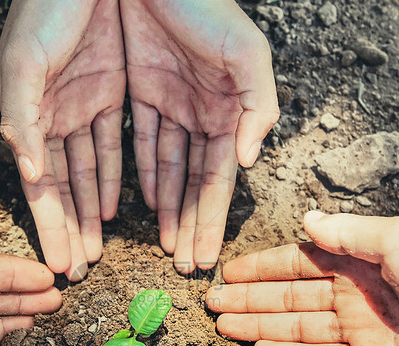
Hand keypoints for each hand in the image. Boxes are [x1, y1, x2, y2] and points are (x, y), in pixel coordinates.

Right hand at [0, 0, 125, 280]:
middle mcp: (54, 117)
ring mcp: (83, 105)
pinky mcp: (111, 89)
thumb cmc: (45, 9)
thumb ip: (21, 120)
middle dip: (70, 230)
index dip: (50, 228)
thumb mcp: (25, 63)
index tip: (57, 267)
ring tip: (96, 250)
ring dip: (92, 211)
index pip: (41, 187)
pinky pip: (114, 144)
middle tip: (77, 272)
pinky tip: (115, 206)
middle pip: (64, 188)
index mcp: (30, 116)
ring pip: (89, 172)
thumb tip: (28, 173)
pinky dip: (114, 175)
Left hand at [120, 0, 278, 272]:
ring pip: (167, 168)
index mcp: (229, 111)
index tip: (205, 258)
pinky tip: (142, 202)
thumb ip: (256, 107)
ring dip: (167, 206)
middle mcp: (203, 114)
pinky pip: (141, 142)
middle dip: (190, 223)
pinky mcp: (142, 90)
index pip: (218, 179)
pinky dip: (142, 172)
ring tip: (164, 244)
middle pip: (194, 182)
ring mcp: (172, 104)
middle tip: (183, 265)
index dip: (211, 219)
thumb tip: (248, 161)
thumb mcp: (246, 53)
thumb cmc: (206, 4)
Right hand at [206, 211, 398, 345]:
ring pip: (296, 328)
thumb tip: (306, 220)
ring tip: (224, 325)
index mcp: (358, 261)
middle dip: (248, 299)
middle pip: (288, 297)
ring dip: (259, 326)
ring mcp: (360, 330)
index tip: (226, 271)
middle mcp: (353, 295)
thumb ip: (349, 232)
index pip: (296, 262)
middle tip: (210, 303)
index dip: (260, 268)